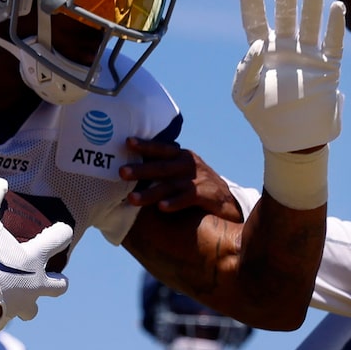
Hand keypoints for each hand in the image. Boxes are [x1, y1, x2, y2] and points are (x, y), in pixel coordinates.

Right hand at [0, 176, 73, 332]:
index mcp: (34, 259)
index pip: (60, 239)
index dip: (61, 231)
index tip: (59, 230)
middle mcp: (34, 285)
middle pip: (60, 286)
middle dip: (56, 281)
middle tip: (45, 275)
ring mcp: (20, 306)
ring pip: (33, 310)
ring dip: (28, 302)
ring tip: (15, 295)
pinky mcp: (3, 320)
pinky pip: (8, 317)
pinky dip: (1, 311)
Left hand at [118, 140, 242, 217]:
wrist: (229, 203)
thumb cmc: (198, 187)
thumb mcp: (182, 172)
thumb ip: (163, 169)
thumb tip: (131, 170)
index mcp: (182, 157)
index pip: (162, 148)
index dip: (146, 145)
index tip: (127, 142)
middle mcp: (189, 165)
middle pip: (162, 166)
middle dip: (141, 169)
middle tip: (121, 172)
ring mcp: (199, 179)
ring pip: (171, 185)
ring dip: (151, 192)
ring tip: (132, 199)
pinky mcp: (207, 195)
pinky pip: (188, 197)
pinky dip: (175, 202)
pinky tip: (162, 207)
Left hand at [231, 0, 345, 197]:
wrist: (294, 141)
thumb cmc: (264, 119)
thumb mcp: (244, 97)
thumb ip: (246, 70)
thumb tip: (258, 44)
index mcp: (263, 55)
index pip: (255, 25)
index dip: (253, 8)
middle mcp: (285, 50)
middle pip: (286, 19)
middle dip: (286, 2)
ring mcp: (308, 57)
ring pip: (311, 25)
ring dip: (312, 6)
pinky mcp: (329, 67)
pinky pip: (334, 42)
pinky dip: (336, 25)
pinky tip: (336, 7)